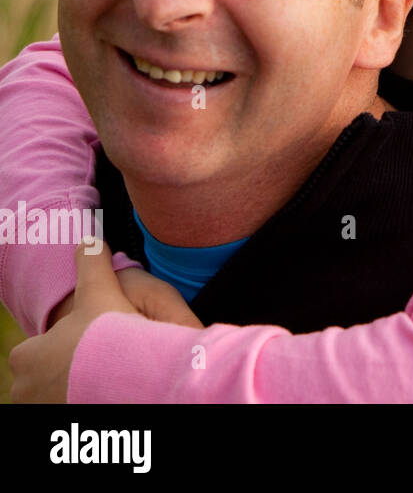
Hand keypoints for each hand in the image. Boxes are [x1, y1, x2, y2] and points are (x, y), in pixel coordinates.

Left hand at [9, 242, 195, 402]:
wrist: (134, 380)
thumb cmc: (110, 337)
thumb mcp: (101, 292)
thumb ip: (92, 265)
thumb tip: (89, 240)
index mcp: (26, 356)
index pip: (42, 349)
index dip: (77, 339)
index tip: (102, 338)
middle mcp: (26, 388)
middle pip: (54, 373)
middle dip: (78, 366)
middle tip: (111, 358)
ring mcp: (43, 410)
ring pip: (66, 392)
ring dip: (85, 385)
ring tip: (117, 376)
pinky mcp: (65, 426)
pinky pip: (77, 407)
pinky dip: (92, 401)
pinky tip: (116, 393)